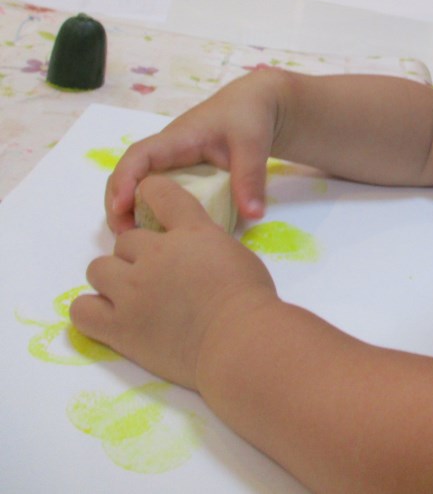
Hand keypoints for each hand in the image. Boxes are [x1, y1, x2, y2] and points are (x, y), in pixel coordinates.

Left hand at [73, 175, 278, 388]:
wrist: (240, 341)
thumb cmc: (251, 300)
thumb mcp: (234, 254)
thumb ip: (208, 246)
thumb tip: (195, 258)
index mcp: (190, 231)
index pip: (157, 191)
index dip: (150, 193)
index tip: (152, 207)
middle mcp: (155, 253)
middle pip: (125, 241)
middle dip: (138, 256)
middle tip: (158, 277)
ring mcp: (133, 289)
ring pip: (98, 269)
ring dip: (113, 279)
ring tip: (132, 297)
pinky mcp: (120, 326)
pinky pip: (81, 309)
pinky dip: (93, 310)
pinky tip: (112, 317)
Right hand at [105, 70, 282, 233]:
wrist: (258, 105)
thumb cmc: (249, 116)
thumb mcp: (253, 145)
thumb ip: (251, 179)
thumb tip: (253, 216)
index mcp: (178, 140)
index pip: (140, 155)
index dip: (126, 180)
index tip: (122, 207)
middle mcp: (167, 152)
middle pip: (128, 174)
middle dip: (119, 203)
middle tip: (125, 236)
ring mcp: (173, 163)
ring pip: (139, 185)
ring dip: (130, 210)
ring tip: (133, 240)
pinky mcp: (183, 174)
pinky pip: (158, 192)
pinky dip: (150, 210)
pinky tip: (159, 233)